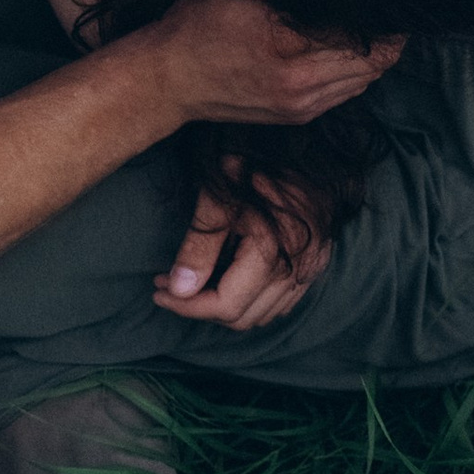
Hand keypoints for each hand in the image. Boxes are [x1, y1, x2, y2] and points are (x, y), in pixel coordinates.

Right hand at [152, 0, 401, 128]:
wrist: (165, 83)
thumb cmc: (194, 29)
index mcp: (292, 52)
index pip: (364, 41)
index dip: (386, 22)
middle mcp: (304, 88)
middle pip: (374, 67)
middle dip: (387, 39)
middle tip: (385, 9)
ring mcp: (302, 108)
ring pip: (363, 84)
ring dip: (372, 58)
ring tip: (366, 26)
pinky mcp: (296, 117)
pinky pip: (343, 95)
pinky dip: (352, 73)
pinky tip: (342, 48)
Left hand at [154, 178, 333, 326]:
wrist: (309, 156)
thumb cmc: (257, 171)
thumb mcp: (219, 200)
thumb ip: (198, 248)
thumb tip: (177, 290)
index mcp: (273, 252)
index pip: (226, 305)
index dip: (188, 306)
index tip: (159, 292)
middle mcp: (296, 271)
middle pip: (241, 317)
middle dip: (200, 307)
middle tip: (170, 286)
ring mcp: (309, 273)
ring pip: (259, 316)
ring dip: (224, 308)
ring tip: (195, 284)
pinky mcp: (313, 270)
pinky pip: (278, 306)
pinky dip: (250, 302)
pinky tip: (228, 282)